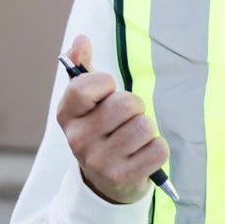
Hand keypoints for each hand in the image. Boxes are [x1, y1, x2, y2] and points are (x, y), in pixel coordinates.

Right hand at [54, 35, 168, 204]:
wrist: (103, 183)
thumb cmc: (100, 132)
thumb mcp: (86, 103)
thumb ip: (82, 67)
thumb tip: (82, 40)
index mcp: (66, 116)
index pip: (86, 85)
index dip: (105, 83)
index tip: (107, 93)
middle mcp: (78, 140)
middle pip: (125, 104)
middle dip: (135, 106)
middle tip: (128, 119)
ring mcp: (100, 162)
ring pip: (144, 126)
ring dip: (146, 129)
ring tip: (135, 139)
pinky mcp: (124, 178)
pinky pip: (158, 148)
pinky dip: (158, 149)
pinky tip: (143, 155)